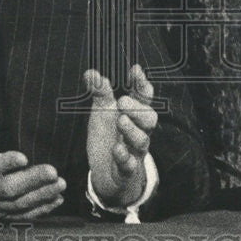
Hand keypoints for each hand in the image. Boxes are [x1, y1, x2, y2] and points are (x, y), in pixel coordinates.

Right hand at [0, 96, 65, 223]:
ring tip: (60, 184)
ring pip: (18, 204)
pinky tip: (57, 200)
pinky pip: (21, 216)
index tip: (23, 157)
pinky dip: (40, 210)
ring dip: (41, 195)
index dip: (5, 164)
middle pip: (8, 189)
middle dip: (32, 181)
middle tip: (53, 171)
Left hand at [85, 64, 157, 207]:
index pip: (144, 97)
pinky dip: (124, 157)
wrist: (105, 170)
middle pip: (149, 118)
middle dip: (138, 109)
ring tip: (120, 121)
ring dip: (132, 130)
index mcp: (135, 113)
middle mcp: (139, 131)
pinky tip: (117, 149)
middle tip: (122, 101)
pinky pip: (130, 164)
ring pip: (142, 141)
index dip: (141, 84)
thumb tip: (90, 72)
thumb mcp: (102, 112)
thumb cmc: (109, 134)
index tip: (135, 70)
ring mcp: (134, 151)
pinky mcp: (126, 169)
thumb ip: (99, 93)